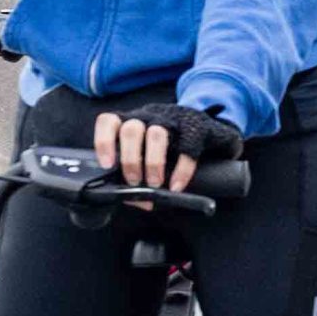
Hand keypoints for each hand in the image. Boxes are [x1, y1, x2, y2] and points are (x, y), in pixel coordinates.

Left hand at [92, 96, 243, 194]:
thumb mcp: (149, 157)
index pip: (109, 121)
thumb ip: (137, 176)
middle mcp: (150, 117)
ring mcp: (174, 120)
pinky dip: (181, 170)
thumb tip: (130, 198)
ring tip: (155, 184)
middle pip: (131, 129)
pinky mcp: (197, 128)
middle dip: (130, 159)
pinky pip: (187, 147)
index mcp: (132, 123)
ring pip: (156, 134)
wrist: (213, 133)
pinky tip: (177, 186)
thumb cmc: (174, 149)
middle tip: (134, 182)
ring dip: (153, 163)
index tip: (107, 164)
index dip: (104, 141)